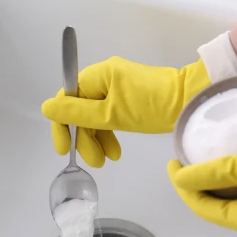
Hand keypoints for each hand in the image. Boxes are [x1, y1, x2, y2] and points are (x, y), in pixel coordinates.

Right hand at [41, 33, 236, 166]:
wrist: (190, 101)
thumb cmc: (151, 106)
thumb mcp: (111, 115)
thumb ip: (77, 113)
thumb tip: (47, 107)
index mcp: (97, 75)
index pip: (67, 99)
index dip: (62, 125)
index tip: (64, 149)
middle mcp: (104, 77)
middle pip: (81, 109)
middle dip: (84, 138)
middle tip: (95, 162)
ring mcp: (117, 87)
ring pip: (95, 116)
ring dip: (97, 139)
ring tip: (107, 160)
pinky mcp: (129, 97)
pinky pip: (109, 115)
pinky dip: (109, 133)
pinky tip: (115, 150)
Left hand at [167, 129, 236, 236]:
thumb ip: (209, 172)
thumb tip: (181, 176)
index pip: (204, 208)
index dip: (183, 186)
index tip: (172, 163)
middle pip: (218, 206)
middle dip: (198, 185)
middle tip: (184, 161)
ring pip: (234, 199)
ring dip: (217, 181)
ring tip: (202, 159)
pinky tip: (231, 160)